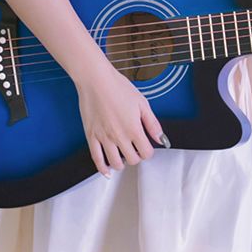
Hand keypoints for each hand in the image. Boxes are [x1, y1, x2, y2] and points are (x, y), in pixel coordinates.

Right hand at [74, 60, 166, 177]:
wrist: (96, 81)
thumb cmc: (118, 87)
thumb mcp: (142, 103)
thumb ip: (152, 123)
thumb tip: (160, 138)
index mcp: (134, 129)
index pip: (146, 153)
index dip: (149, 151)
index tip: (147, 147)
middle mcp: (119, 136)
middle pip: (132, 160)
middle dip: (136, 156)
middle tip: (135, 149)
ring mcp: (104, 138)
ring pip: (115, 163)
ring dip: (121, 163)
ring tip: (123, 156)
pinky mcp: (91, 136)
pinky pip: (96, 159)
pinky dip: (102, 168)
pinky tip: (107, 170)